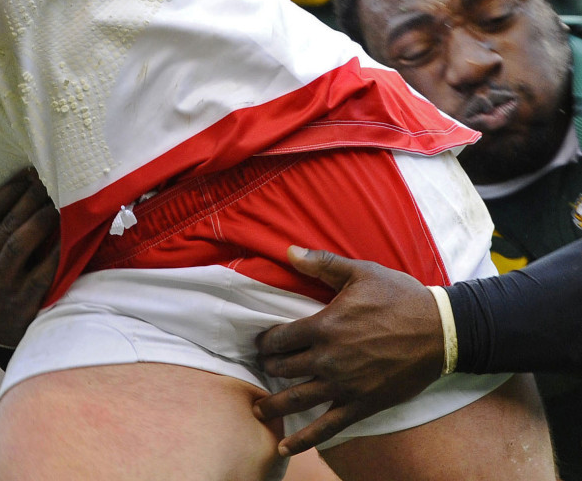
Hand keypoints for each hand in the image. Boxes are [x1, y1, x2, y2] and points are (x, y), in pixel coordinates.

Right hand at [0, 167, 59, 349]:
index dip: (10, 189)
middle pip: (7, 224)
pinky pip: (42, 270)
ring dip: (42, 219)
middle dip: (31, 199)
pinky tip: (70, 234)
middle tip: (50, 181)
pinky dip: (56, 250)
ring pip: (20, 243)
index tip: (29, 173)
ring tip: (59, 202)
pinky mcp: (22, 303)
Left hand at [252, 246, 444, 456]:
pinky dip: (304, 440)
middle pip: (283, 368)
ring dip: (273, 406)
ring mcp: (344, 385)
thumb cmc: (400, 298)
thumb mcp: (361, 273)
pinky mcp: (363, 404)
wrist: (441, 331)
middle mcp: (328, 359)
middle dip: (269, 367)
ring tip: (258, 411)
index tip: (261, 343)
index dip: (265, 342)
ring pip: (297, 399)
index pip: (278, 339)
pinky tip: (286, 449)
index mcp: (324, 327)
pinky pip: (328, 427)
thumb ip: (322, 263)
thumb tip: (288, 250)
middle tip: (263, 367)